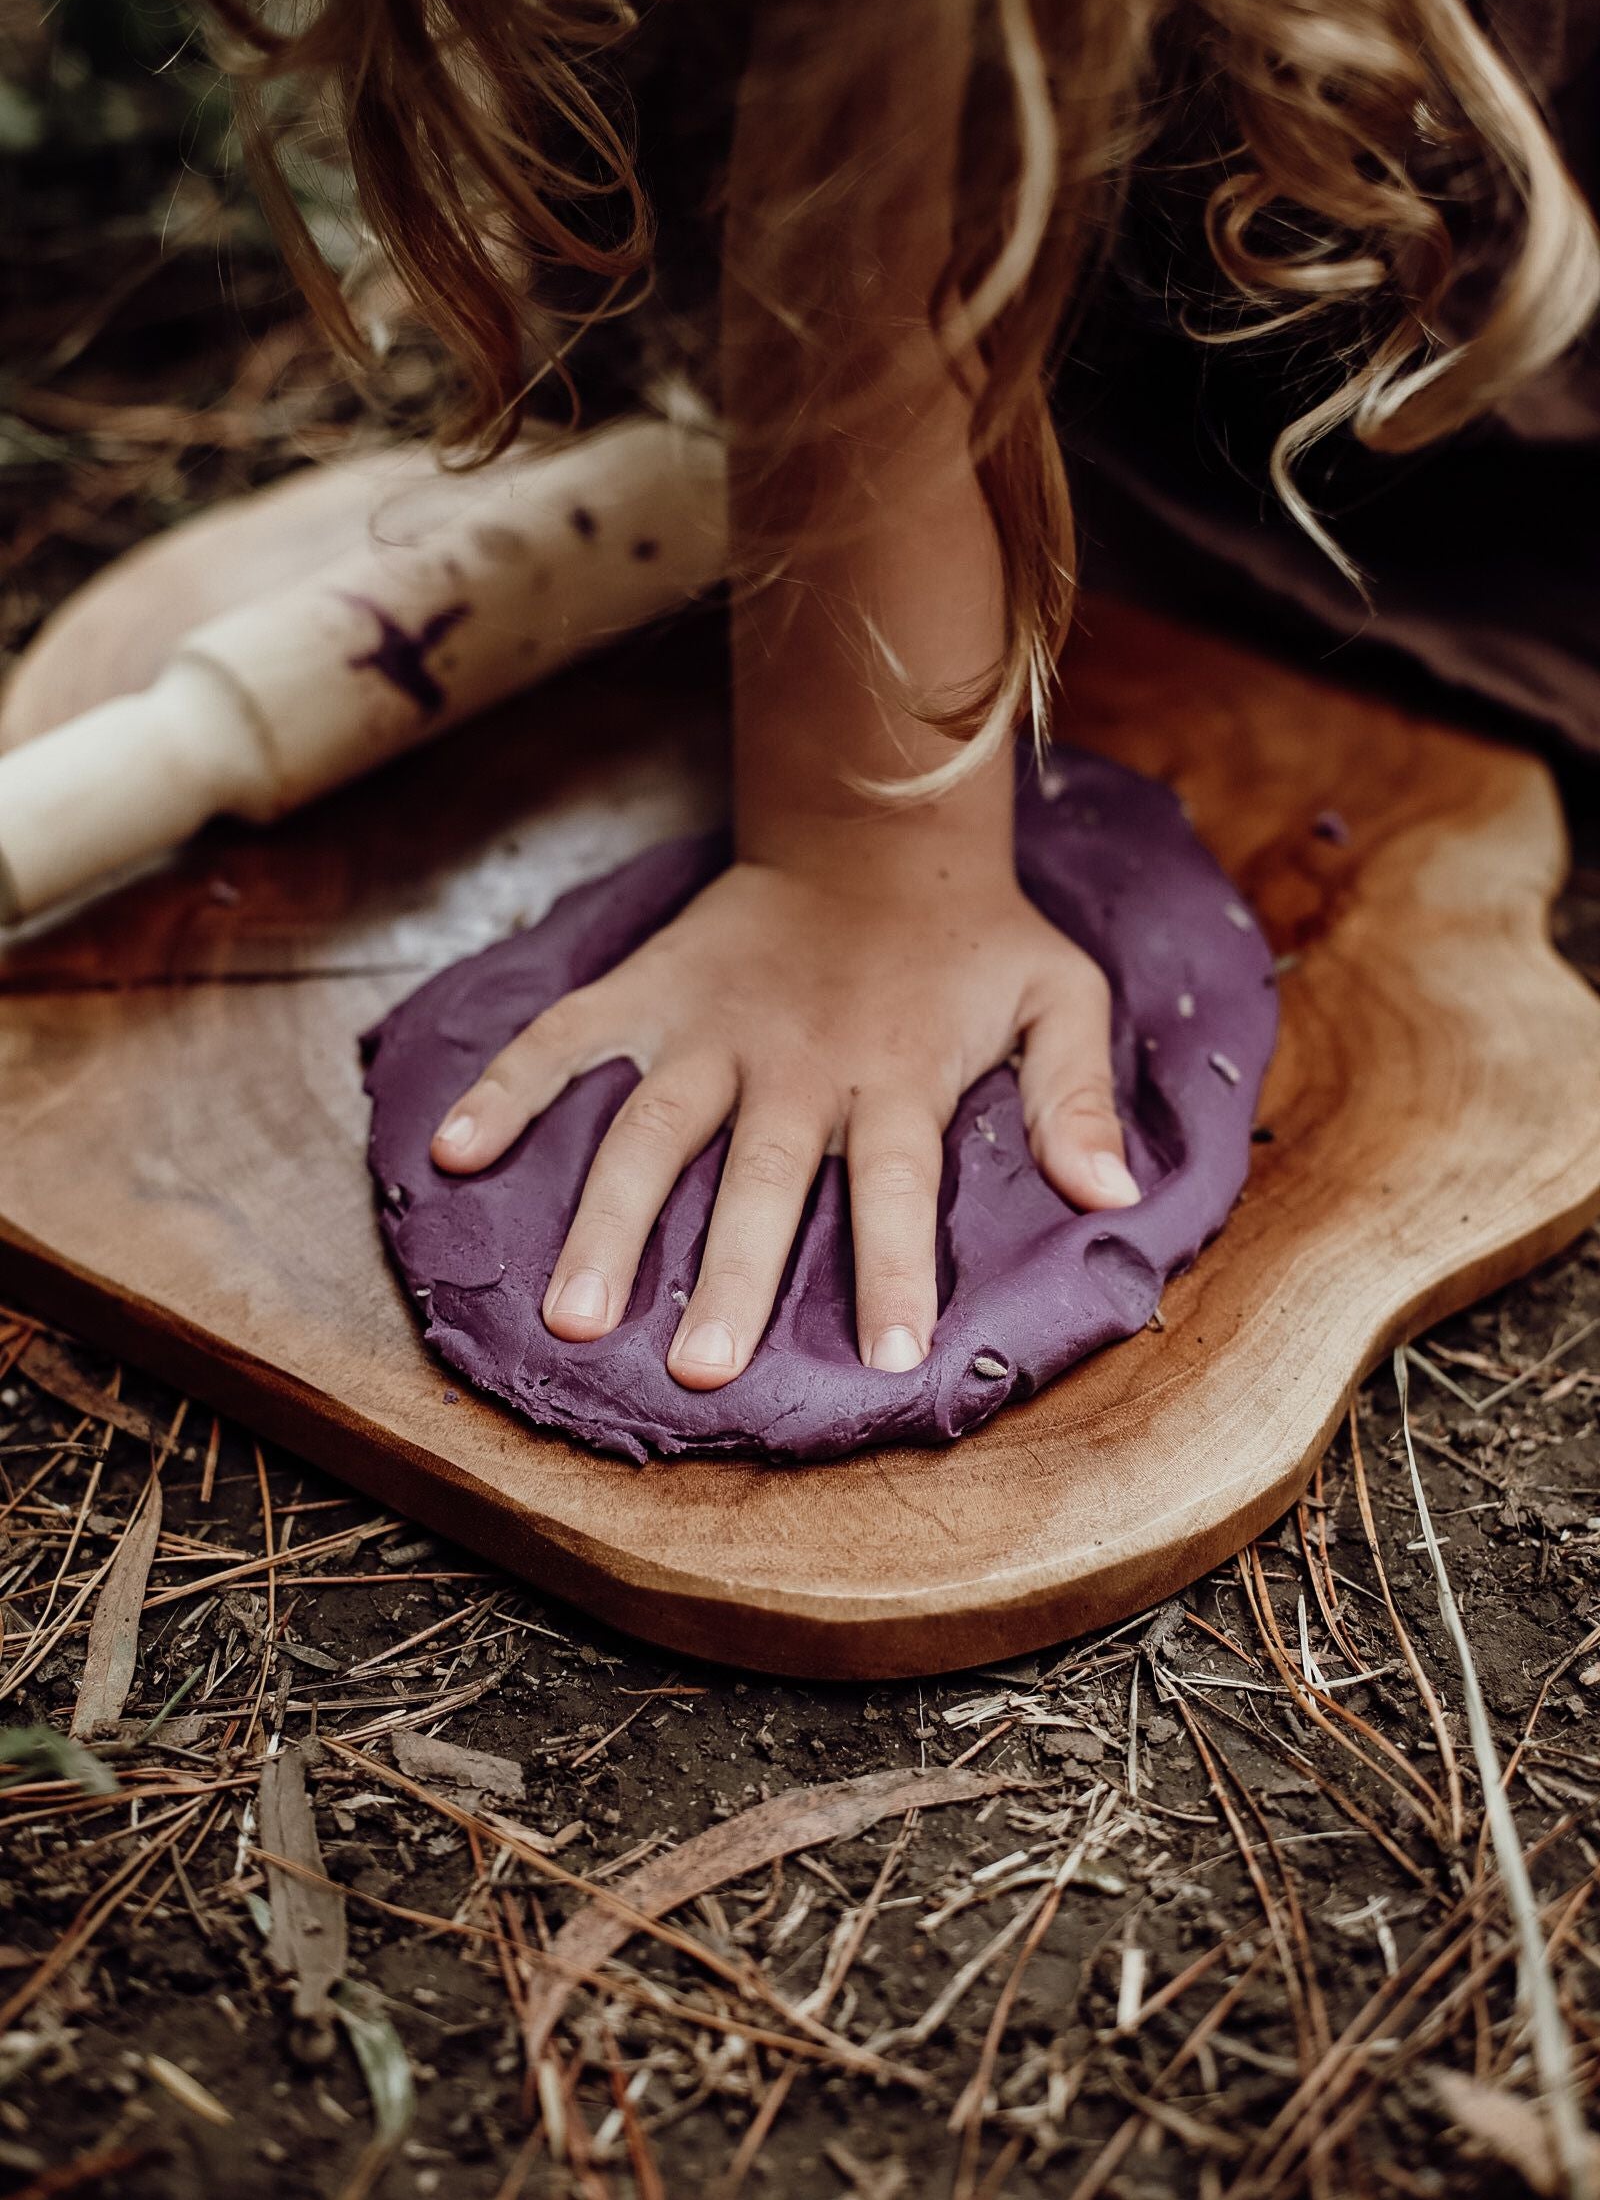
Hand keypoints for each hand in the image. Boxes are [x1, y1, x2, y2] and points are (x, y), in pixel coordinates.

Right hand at [430, 858, 1136, 1387]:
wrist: (876, 829)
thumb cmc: (973, 940)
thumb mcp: (1059, 997)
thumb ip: (1077, 1095)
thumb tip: (1117, 1197)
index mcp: (896, 1077)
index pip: (898, 1184)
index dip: (894, 1268)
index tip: (885, 1359)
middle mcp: (795, 1065)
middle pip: (760, 1180)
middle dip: (731, 1275)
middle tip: (697, 1371)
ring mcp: (710, 1030)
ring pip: (650, 1130)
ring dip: (609, 1219)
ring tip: (572, 1312)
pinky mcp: (649, 992)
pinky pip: (566, 1039)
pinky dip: (509, 1087)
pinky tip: (454, 1150)